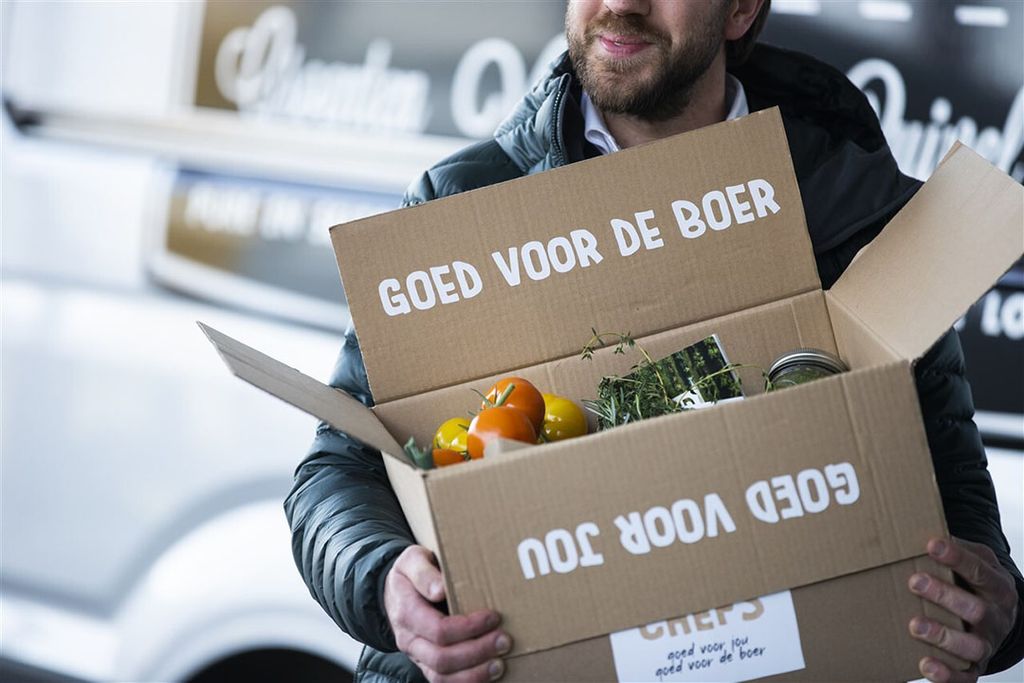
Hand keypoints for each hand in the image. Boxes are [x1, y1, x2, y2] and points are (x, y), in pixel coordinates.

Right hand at [384, 545, 510, 681]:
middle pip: (442, 658)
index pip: (439, 630)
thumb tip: (440, 590)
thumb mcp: (412, 560)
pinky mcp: (426, 665)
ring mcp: (416, 656)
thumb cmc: (410, 573)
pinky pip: (442, 682)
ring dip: (474, 674)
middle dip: (477, 652)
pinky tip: (488, 673)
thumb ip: (423, 572)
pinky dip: (467, 681)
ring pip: (441, 677)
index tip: (494, 616)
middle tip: (505, 640)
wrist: (394, 591)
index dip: (469, 627)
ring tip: (500, 664)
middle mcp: (409, 639)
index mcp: (406, 612)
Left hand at [907, 537, 1018, 681]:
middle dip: (945, 595)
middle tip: (915, 581)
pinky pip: (966, 676)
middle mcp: (996, 617)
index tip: (931, 544)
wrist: (1001, 619)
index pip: (980, 571)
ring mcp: (987, 644)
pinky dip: (947, 675)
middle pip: (975, 608)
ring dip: (942, 635)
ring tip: (915, 625)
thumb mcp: (976, 561)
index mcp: (997, 587)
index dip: (957, 558)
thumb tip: (920, 530)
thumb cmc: (977, 584)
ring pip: (971, 645)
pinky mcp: (976, 667)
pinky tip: (925, 665)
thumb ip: (957, 548)